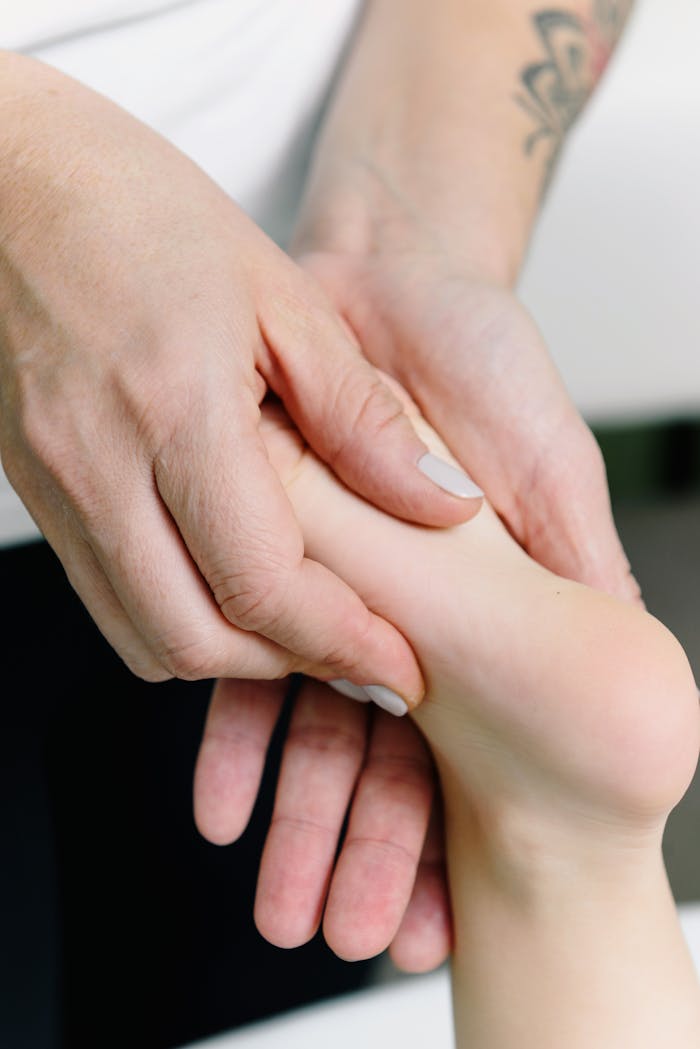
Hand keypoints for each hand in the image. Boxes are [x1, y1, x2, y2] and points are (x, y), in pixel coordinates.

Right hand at [0, 53, 481, 696]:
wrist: (12, 183)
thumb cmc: (146, 218)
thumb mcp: (284, 300)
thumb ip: (362, 417)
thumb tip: (441, 504)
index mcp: (175, 411)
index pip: (263, 584)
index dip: (343, 642)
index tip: (398, 663)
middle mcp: (99, 468)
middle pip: (198, 641)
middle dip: (292, 665)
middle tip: (358, 647)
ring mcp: (56, 489)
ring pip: (144, 639)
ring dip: (233, 652)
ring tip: (299, 622)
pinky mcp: (38, 494)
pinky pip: (107, 600)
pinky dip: (177, 619)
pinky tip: (226, 582)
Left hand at [224, 226, 637, 967]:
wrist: (387, 278)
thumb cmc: (483, 357)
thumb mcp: (546, 457)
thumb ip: (570, 552)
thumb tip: (616, 636)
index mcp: (484, 609)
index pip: (473, 745)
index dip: (453, 832)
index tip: (431, 916)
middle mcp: (410, 614)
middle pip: (389, 758)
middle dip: (366, 851)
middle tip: (342, 938)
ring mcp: (339, 593)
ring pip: (316, 730)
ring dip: (300, 818)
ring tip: (280, 898)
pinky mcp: (272, 557)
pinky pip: (245, 659)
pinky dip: (238, 734)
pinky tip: (224, 800)